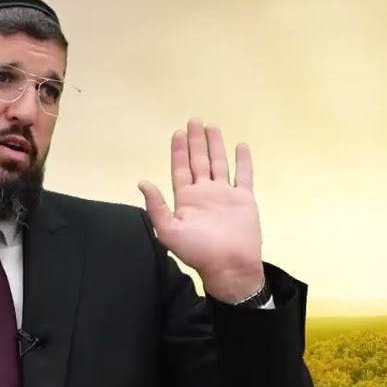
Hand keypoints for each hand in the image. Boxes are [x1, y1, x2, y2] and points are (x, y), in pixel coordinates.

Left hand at [138, 119, 263, 302]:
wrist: (229, 266)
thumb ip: (156, 206)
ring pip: (219, 163)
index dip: (179, 151)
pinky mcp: (244, 199)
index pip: (181, 169)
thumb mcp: (168, 231)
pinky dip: (243, 161)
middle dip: (196, 142)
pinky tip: (240, 146)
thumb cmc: (198, 251)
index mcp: (186, 200)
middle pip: (199, 161)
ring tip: (212, 127)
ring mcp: (225, 195)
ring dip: (216, 146)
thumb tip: (142, 182)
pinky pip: (243, 175)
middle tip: (194, 121)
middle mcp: (204, 194)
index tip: (178, 132)